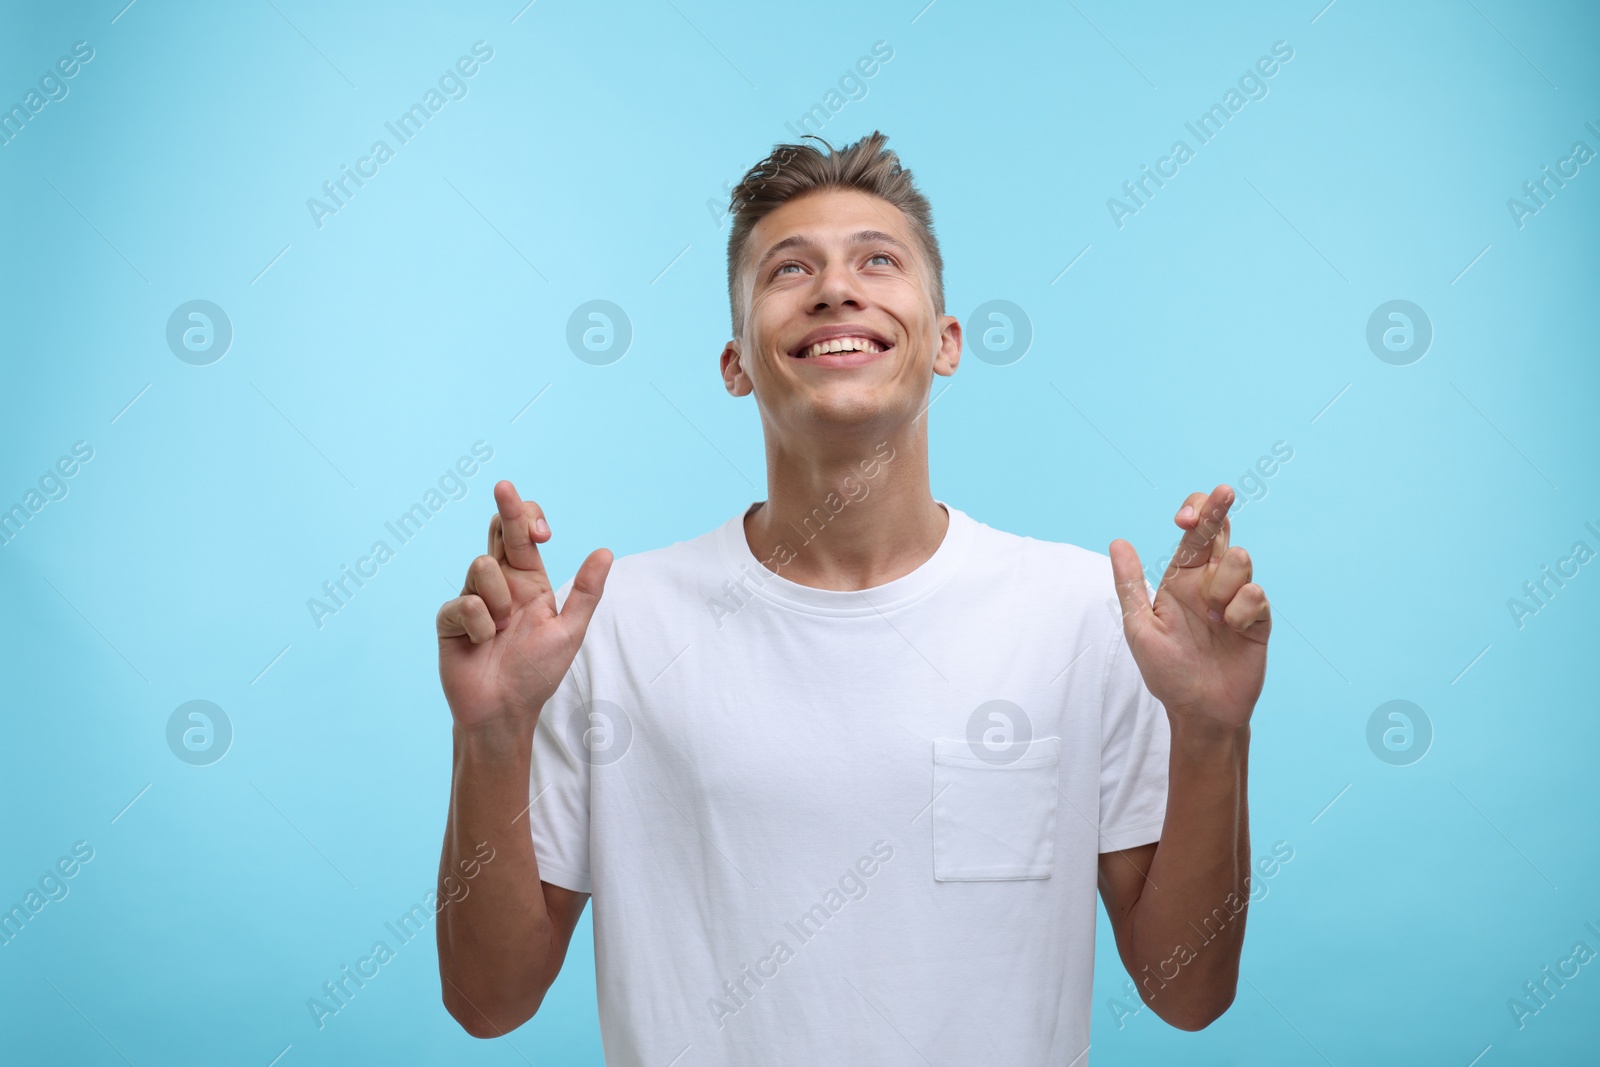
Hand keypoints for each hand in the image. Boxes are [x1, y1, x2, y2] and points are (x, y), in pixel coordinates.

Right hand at [437, 481, 612, 732]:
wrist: (503, 711)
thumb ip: (585, 592)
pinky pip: (465, 604)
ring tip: (501, 630)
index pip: (523, 534)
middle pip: (498, 531)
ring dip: (499, 600)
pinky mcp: (450, 618)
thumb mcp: (569, 631)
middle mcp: (500, 584)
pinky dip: (479, 626)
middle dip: (505, 508)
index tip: (542, 528)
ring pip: (482, 567)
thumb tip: (606, 551)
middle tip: (505, 486)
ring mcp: (472, 598)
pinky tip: (482, 644)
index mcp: (529, 582)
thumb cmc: (536, 673)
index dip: (527, 517)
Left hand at [1109, 484, 1270, 728]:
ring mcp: (1237, 597)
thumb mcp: (1139, 627)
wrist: (1200, 711)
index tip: (1184, 518)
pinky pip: (1255, 594)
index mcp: (1181, 579)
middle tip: (1223, 492)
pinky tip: (1231, 630)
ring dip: (1222, 584)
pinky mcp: (1258, 618)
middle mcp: (1211, 582)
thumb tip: (1117, 542)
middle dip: (1219, 507)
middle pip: (1222, 530)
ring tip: (1213, 616)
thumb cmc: (1166, 671)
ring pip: (1240, 559)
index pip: (1193, 533)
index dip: (1195, 513)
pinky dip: (1239, 611)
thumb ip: (1130, 585)